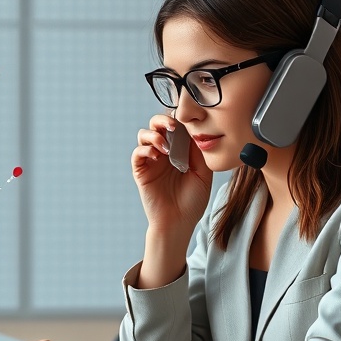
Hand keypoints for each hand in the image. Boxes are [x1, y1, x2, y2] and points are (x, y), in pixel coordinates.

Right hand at [133, 114, 211, 234]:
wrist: (179, 222)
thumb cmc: (192, 201)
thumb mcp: (203, 173)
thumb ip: (199, 152)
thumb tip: (195, 130)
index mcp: (179, 150)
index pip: (175, 126)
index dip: (178, 119)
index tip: (186, 119)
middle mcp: (164, 152)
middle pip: (156, 125)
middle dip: (163, 120)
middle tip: (173, 126)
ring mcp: (151, 161)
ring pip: (144, 135)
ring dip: (153, 135)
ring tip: (165, 146)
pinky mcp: (141, 171)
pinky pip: (137, 153)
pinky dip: (145, 150)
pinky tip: (157, 156)